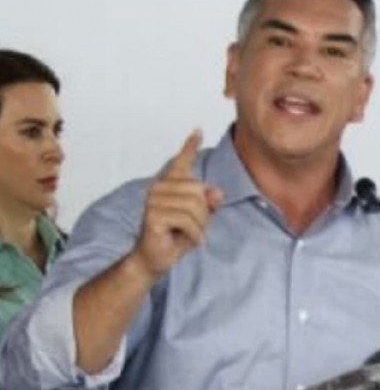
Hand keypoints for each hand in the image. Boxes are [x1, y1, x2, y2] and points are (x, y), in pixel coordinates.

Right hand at [131, 130, 223, 277]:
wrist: (155, 258)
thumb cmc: (176, 237)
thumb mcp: (199, 219)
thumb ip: (209, 203)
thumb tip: (216, 192)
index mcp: (170, 185)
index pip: (181, 162)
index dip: (189, 146)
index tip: (198, 131)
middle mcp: (159, 187)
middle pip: (199, 191)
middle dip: (204, 214)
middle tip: (195, 228)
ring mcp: (153, 200)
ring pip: (195, 206)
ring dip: (200, 226)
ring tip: (191, 234)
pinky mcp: (153, 214)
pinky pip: (187, 220)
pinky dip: (195, 234)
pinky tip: (190, 240)